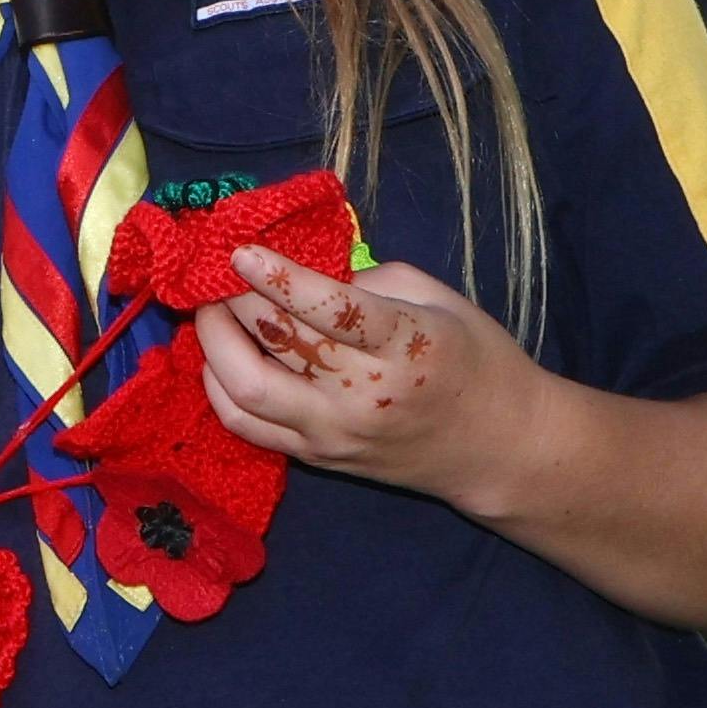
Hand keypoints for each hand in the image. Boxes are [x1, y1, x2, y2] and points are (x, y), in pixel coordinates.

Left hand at [193, 244, 543, 512]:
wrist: (496, 448)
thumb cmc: (473, 358)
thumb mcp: (439, 299)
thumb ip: (370, 279)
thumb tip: (302, 269)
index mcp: (406, 344)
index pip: (330, 309)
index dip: (278, 276)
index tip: (239, 250)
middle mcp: (364, 393)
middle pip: (278, 343)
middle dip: (234, 300)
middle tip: (217, 272)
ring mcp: (334, 433)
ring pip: (246, 391)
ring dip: (214, 342)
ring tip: (210, 309)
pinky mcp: (316, 457)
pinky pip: (247, 424)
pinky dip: (220, 385)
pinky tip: (219, 355)